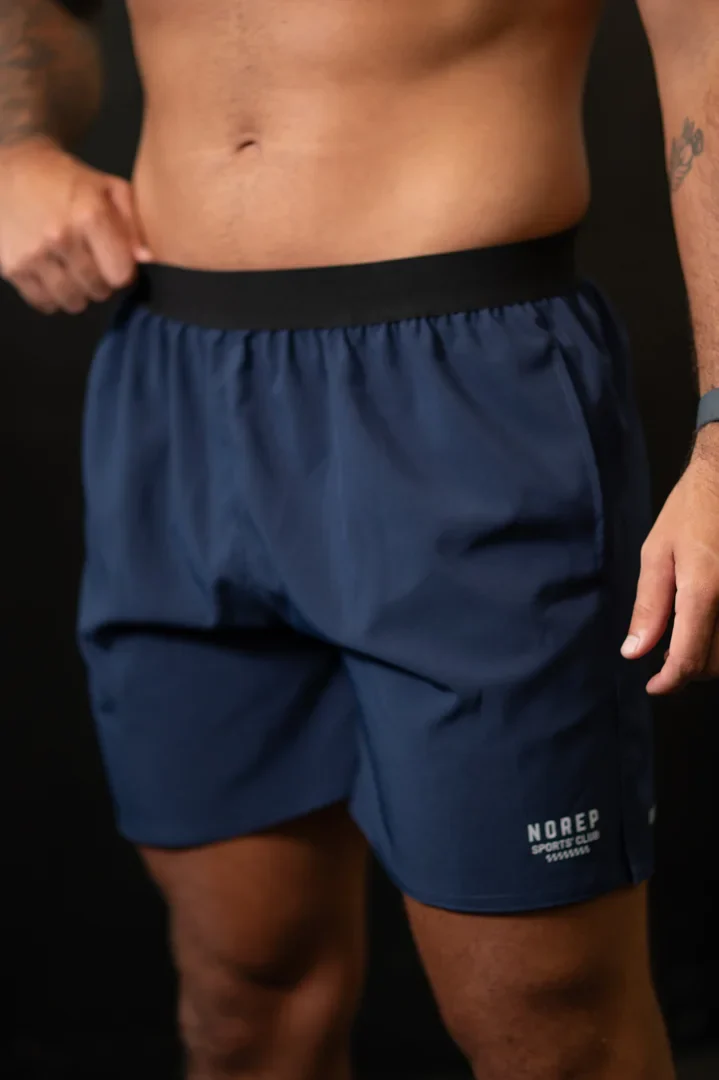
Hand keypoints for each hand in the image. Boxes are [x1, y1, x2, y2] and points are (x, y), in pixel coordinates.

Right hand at [0, 135, 151, 314]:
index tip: (115, 261)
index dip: (122, 272)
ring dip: (78, 293)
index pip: (121, 275)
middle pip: (99, 291)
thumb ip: (133, 224)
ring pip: (73, 302)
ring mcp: (33, 254)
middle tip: (92, 263)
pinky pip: (44, 303)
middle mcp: (60, 237)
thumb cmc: (68, 180)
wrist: (11, 168)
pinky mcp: (12, 268)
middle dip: (101, 282)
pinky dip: (52, 296)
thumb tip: (147, 260)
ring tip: (72, 270)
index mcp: (89, 215)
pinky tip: (52, 275)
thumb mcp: (109, 188)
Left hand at [623, 431, 718, 693]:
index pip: (690, 658)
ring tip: (682, 638)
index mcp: (704, 590)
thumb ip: (649, 606)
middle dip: (687, 668)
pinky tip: (704, 624)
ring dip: (707, 656)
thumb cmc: (692, 511)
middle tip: (663, 653)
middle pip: (714, 663)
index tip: (655, 686)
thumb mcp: (658, 553)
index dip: (671, 681)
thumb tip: (635, 651)